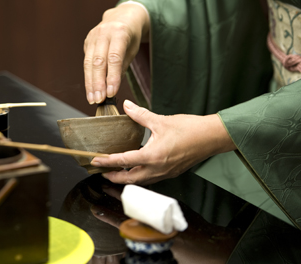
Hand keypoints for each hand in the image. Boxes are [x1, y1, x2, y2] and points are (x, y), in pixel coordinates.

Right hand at [83, 4, 149, 103]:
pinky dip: (88, 78)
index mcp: (119, 32)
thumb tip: (113, 88)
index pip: (114, 58)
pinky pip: (86, 63)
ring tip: (92, 98)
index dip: (112, 77)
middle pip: (98, 62)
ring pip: (88, 64)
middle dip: (98, 83)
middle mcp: (103, 33)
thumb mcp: (132, 49)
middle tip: (99, 99)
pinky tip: (90, 90)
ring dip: (90, 83)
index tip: (111, 93)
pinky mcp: (87, 43)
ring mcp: (92, 37)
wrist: (121, 18)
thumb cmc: (130, 35)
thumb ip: (122, 67)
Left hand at [91, 100, 235, 184]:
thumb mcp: (161, 120)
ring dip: (127, 178)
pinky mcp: (172, 172)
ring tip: (116, 172)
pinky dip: (139, 176)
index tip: (95, 161)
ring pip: (141, 181)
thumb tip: (126, 106)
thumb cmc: (190, 129)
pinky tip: (136, 168)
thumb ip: (140, 115)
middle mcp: (157, 169)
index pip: (123, 161)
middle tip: (102, 171)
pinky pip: (151, 178)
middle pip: (130, 179)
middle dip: (114, 177)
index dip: (107, 161)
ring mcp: (165, 173)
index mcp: (152, 156)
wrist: (213, 137)